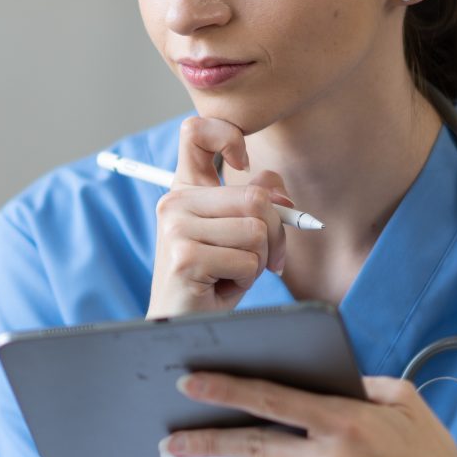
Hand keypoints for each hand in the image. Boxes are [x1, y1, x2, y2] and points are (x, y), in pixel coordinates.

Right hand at [145, 117, 296, 318]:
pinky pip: (247, 260)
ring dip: (259, 261)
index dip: (226, 135)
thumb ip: (257, 202)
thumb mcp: (237, 234)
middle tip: (264, 260)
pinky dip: (246, 280)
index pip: (195, 132)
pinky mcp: (185, 257)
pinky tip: (221, 287)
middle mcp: (174, 202)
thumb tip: (282, 198)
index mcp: (185, 190)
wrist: (182, 323)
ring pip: (256, 231)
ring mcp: (176, 228)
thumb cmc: (212, 281)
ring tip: (233, 274)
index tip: (241, 163)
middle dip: (274, 234)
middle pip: (256, 197)